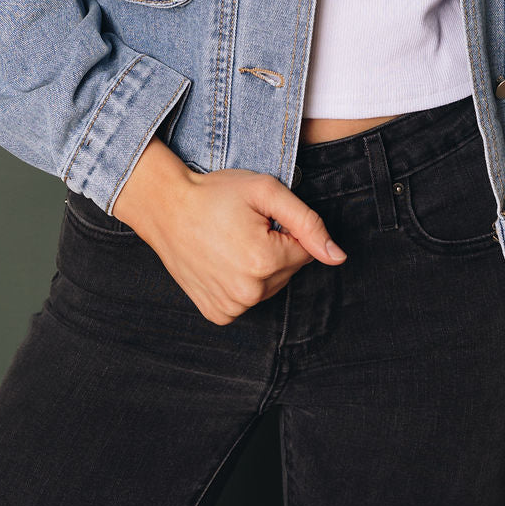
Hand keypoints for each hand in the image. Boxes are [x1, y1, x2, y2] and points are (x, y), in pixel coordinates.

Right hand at [114, 138, 346, 325]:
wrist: (167, 208)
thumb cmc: (215, 194)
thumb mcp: (266, 191)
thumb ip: (308, 222)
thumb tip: (338, 256)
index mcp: (266, 261)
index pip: (305, 251)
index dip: (285, 229)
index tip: (259, 218)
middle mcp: (250, 293)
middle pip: (287, 272)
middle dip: (274, 249)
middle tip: (243, 227)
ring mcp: (231, 307)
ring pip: (268, 287)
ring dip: (258, 267)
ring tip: (230, 242)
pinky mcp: (218, 314)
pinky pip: (246, 300)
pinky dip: (240, 283)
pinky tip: (222, 262)